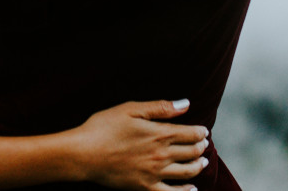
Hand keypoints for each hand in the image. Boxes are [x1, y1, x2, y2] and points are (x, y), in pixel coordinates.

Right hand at [70, 100, 208, 190]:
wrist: (84, 154)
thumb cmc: (104, 127)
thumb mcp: (130, 109)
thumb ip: (160, 107)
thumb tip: (186, 104)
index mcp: (159, 133)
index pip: (191, 134)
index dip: (200, 132)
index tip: (203, 131)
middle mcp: (162, 155)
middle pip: (192, 153)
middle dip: (201, 148)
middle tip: (204, 145)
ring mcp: (155, 174)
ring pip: (187, 172)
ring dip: (198, 167)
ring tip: (203, 163)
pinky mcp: (146, 188)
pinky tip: (192, 190)